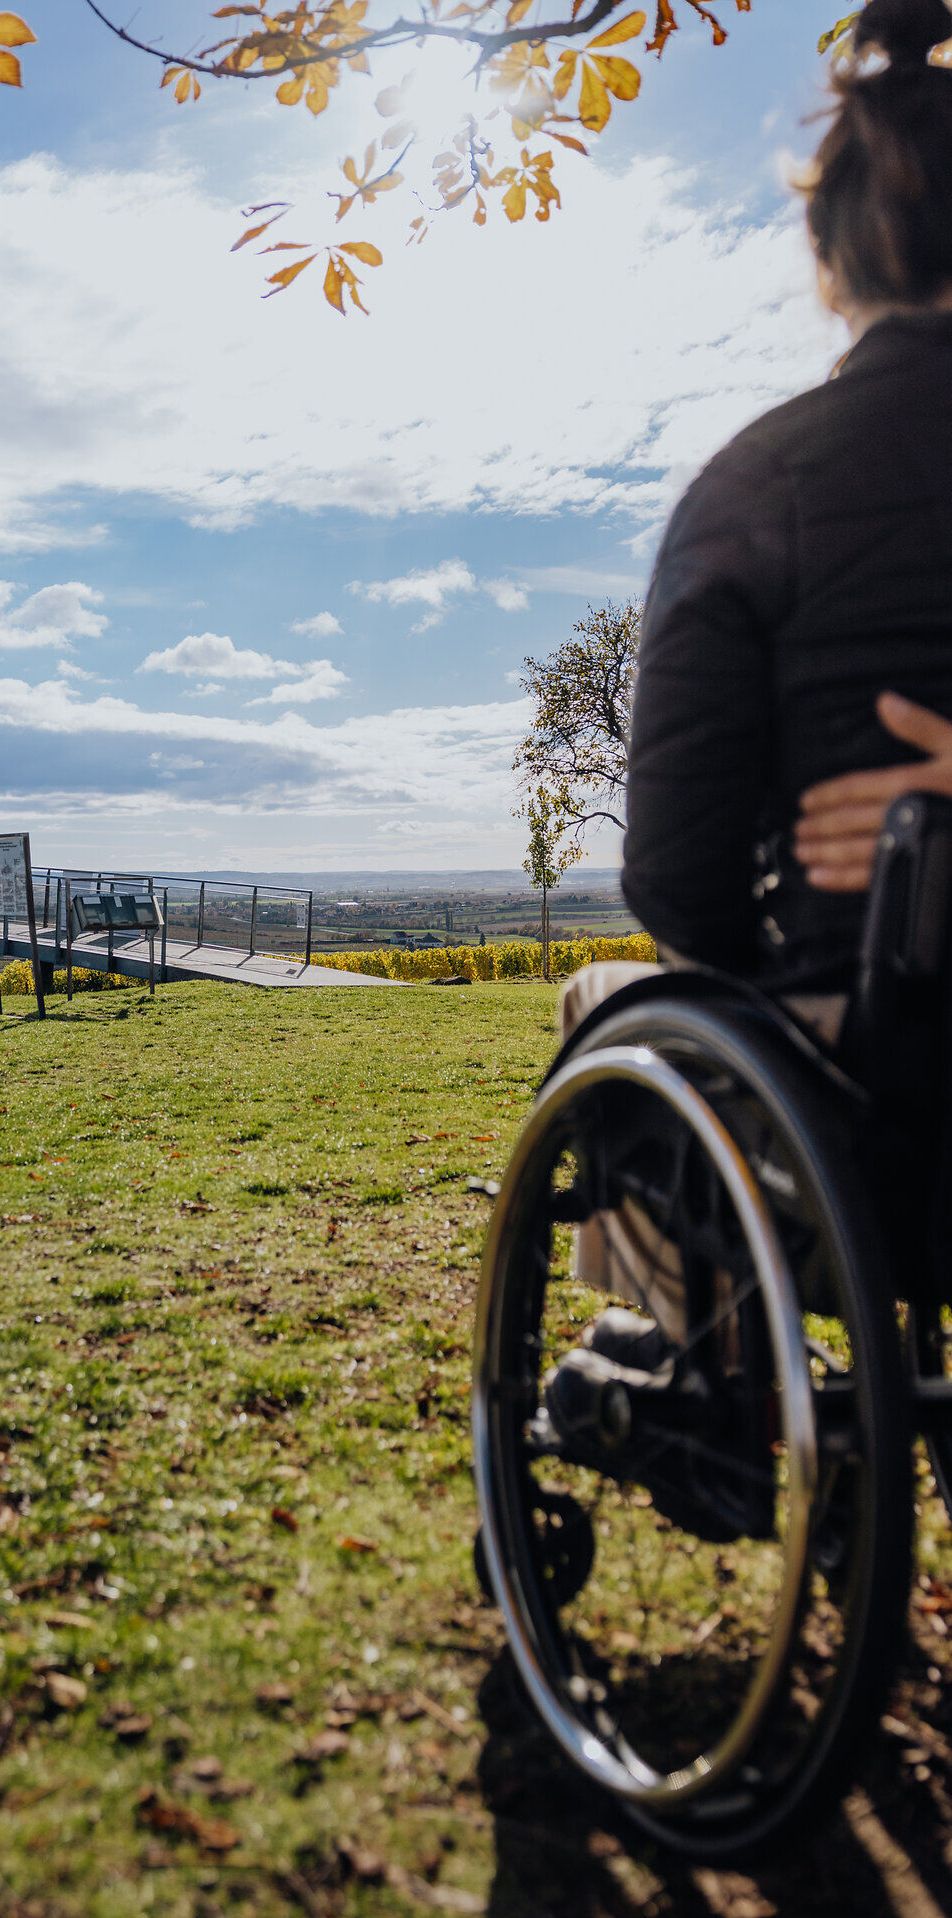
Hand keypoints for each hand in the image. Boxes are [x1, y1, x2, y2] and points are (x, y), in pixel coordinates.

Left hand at [794, 693, 951, 891]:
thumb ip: (920, 725)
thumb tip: (884, 701)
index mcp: (913, 783)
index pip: (858, 787)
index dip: (828, 793)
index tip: (806, 800)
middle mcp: (907, 815)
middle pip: (850, 820)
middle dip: (819, 826)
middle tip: (796, 830)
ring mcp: (912, 844)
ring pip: (855, 851)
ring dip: (823, 851)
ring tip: (801, 852)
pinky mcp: (920, 865)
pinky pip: (874, 878)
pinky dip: (842, 878)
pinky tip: (820, 877)